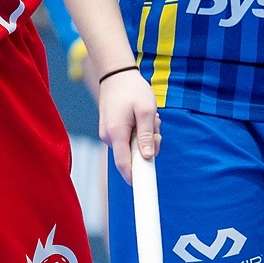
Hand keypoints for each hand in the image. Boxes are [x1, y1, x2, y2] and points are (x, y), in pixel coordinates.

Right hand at [97, 67, 159, 181]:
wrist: (115, 73)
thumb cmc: (133, 89)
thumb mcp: (147, 110)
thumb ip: (147, 135)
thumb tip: (147, 157)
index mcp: (116, 133)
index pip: (124, 165)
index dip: (135, 179)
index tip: (144, 189)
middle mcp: (108, 137)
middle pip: (132, 157)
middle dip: (148, 147)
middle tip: (155, 127)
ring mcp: (108, 134)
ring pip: (131, 147)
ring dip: (144, 137)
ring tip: (148, 117)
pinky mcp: (111, 131)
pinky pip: (128, 140)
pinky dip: (138, 132)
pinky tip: (140, 117)